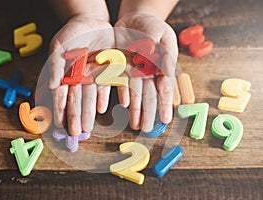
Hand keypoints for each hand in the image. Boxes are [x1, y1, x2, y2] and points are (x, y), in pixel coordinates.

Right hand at [48, 14, 113, 135]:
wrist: (92, 21)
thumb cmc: (71, 33)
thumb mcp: (59, 46)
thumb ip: (56, 65)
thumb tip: (51, 86)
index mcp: (66, 74)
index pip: (62, 95)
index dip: (60, 110)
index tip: (59, 125)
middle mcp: (80, 78)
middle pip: (77, 100)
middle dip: (76, 116)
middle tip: (76, 132)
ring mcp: (94, 75)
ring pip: (91, 96)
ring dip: (89, 112)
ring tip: (88, 127)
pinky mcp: (109, 70)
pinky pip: (107, 85)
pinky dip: (105, 96)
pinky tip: (102, 108)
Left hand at [115, 12, 177, 131]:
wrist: (133, 18)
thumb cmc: (152, 25)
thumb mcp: (161, 34)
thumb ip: (163, 52)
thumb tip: (165, 70)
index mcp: (161, 66)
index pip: (165, 88)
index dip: (165, 104)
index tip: (166, 120)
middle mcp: (147, 72)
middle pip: (149, 95)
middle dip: (149, 113)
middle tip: (147, 129)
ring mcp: (133, 71)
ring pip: (135, 93)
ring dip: (136, 110)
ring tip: (135, 125)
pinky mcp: (120, 67)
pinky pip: (120, 83)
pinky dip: (121, 94)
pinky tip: (123, 106)